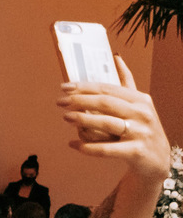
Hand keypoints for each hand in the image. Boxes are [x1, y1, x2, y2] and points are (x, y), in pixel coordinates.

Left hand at [58, 55, 170, 181]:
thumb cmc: (142, 128)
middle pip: (106, 103)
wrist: (158, 159)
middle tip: (60, 102)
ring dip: (83, 119)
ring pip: (107, 123)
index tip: (64, 87)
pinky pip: (107, 149)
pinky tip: (73, 144)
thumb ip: (126, 83)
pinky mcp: (136, 152)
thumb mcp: (138, 104)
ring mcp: (140, 132)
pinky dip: (87, 147)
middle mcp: (142, 113)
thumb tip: (116, 58)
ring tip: (66, 117)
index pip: (108, 89)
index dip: (84, 87)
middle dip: (80, 100)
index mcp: (140, 99)